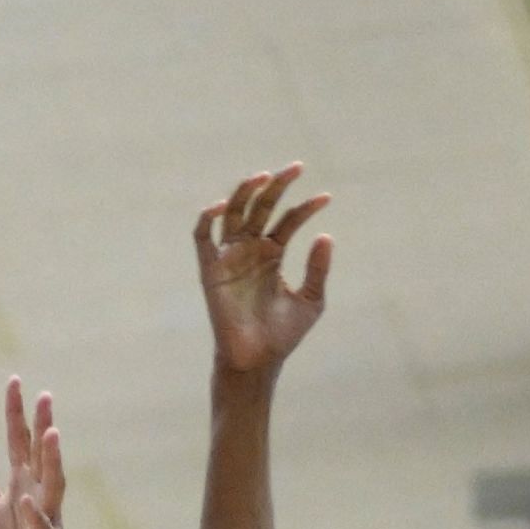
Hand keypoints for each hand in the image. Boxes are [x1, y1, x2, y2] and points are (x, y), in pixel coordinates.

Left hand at [0, 378, 69, 528]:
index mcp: (23, 482)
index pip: (19, 441)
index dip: (15, 413)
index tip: (15, 381)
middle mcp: (39, 494)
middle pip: (40, 455)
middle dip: (41, 426)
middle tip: (44, 395)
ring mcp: (46, 518)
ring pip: (52, 483)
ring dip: (52, 459)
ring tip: (51, 434)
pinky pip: (41, 528)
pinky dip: (34, 516)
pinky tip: (25, 501)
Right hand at [194, 164, 332, 376]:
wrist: (257, 361)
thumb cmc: (282, 335)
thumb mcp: (310, 300)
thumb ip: (317, 269)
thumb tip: (326, 237)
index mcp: (272, 254)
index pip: (288, 220)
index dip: (306, 207)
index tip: (327, 198)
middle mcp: (250, 250)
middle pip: (260, 207)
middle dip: (277, 185)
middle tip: (296, 167)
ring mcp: (229, 257)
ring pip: (233, 213)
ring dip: (245, 192)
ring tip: (265, 177)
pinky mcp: (210, 269)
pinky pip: (202, 237)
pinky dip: (208, 218)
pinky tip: (224, 205)